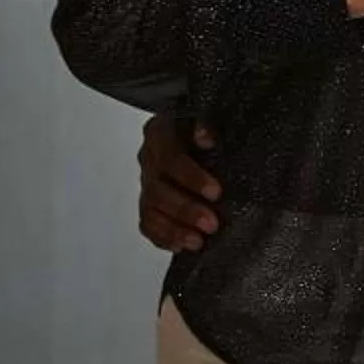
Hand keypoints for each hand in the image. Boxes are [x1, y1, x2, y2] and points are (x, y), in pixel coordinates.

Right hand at [139, 115, 220, 253]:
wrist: (206, 134)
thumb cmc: (211, 127)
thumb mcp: (213, 117)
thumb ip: (206, 124)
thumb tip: (206, 137)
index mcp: (160, 132)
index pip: (170, 158)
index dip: (191, 177)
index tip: (216, 192)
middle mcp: (149, 158)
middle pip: (158, 189)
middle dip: (186, 210)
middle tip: (212, 224)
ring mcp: (146, 182)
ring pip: (151, 210)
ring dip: (174, 229)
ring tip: (198, 241)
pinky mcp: (149, 202)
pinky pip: (148, 223)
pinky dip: (163, 237)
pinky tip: (181, 246)